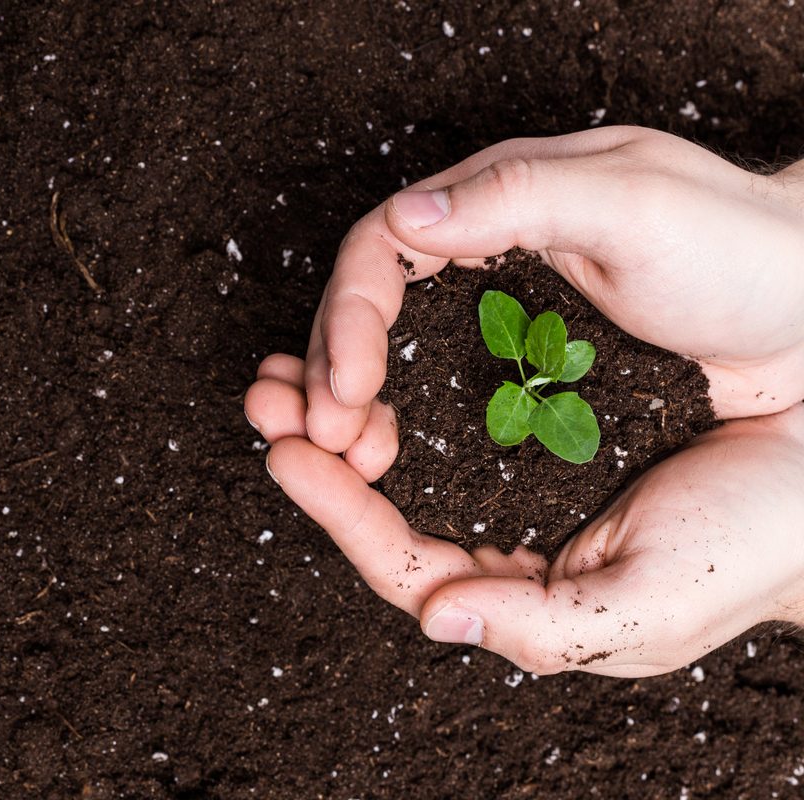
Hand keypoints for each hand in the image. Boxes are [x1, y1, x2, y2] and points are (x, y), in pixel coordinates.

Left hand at [246, 361, 803, 676]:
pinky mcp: (532, 425)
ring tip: (289, 370)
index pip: (398, 561)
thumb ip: (542, 624)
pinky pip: (444, 407)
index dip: (335, 508)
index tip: (286, 450)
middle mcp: (500, 542)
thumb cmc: (746, 544)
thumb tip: (439, 618)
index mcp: (516, 592)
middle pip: (378, 508)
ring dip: (340, 408)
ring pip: (401, 456)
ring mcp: (511, 483)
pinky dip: (399, 382)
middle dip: (316, 450)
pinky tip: (367, 353)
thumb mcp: (647, 602)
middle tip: (265, 395)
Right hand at [304, 125, 803, 454]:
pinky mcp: (522, 384)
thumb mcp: (633, 202)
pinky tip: (382, 463)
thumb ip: (516, 196)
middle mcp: (482, 267)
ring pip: (395, 365)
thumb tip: (402, 217)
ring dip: (348, 409)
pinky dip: (400, 432)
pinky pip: (440, 405)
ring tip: (330, 455)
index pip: (380, 253)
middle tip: (306, 433)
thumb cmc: (739, 246)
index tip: (339, 386)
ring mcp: (499, 329)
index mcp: (494, 206)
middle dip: (325, 372)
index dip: (344, 318)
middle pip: (370, 315)